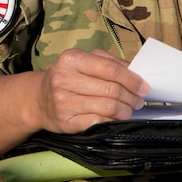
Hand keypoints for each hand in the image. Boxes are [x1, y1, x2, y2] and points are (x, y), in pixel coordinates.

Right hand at [34, 48, 148, 133]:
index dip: (131, 79)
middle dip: (131, 97)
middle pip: (111, 89)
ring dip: (125, 111)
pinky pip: (98, 122)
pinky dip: (112, 121)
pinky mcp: (66, 121)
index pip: (110, 69)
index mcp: (71, 58)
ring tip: (129, 110)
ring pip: (108, 107)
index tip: (143, 87)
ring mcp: (64, 101)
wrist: (38, 99)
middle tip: (139, 101)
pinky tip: (115, 119)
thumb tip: (136, 72)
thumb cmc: (66, 77)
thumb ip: (109, 62)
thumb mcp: (83, 61)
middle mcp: (64, 79)